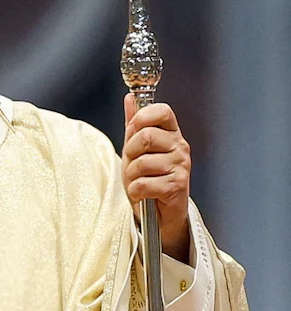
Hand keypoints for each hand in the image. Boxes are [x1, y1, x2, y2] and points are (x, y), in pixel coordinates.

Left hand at [122, 94, 191, 261]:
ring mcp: (181, 167)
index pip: (162, 111)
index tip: (133, 129)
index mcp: (171, 134)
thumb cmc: (149, 177)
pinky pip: (143, 184)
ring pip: (141, 162)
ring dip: (132, 175)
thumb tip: (130, 98)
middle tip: (133, 163)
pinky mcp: (177, 187)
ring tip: (140, 180)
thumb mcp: (137, 149)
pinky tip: (143, 193)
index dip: (142, 117)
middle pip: (145, 136)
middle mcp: (180, 147)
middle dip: (130, 152)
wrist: (160, 213)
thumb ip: (134, 124)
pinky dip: (135, 191)